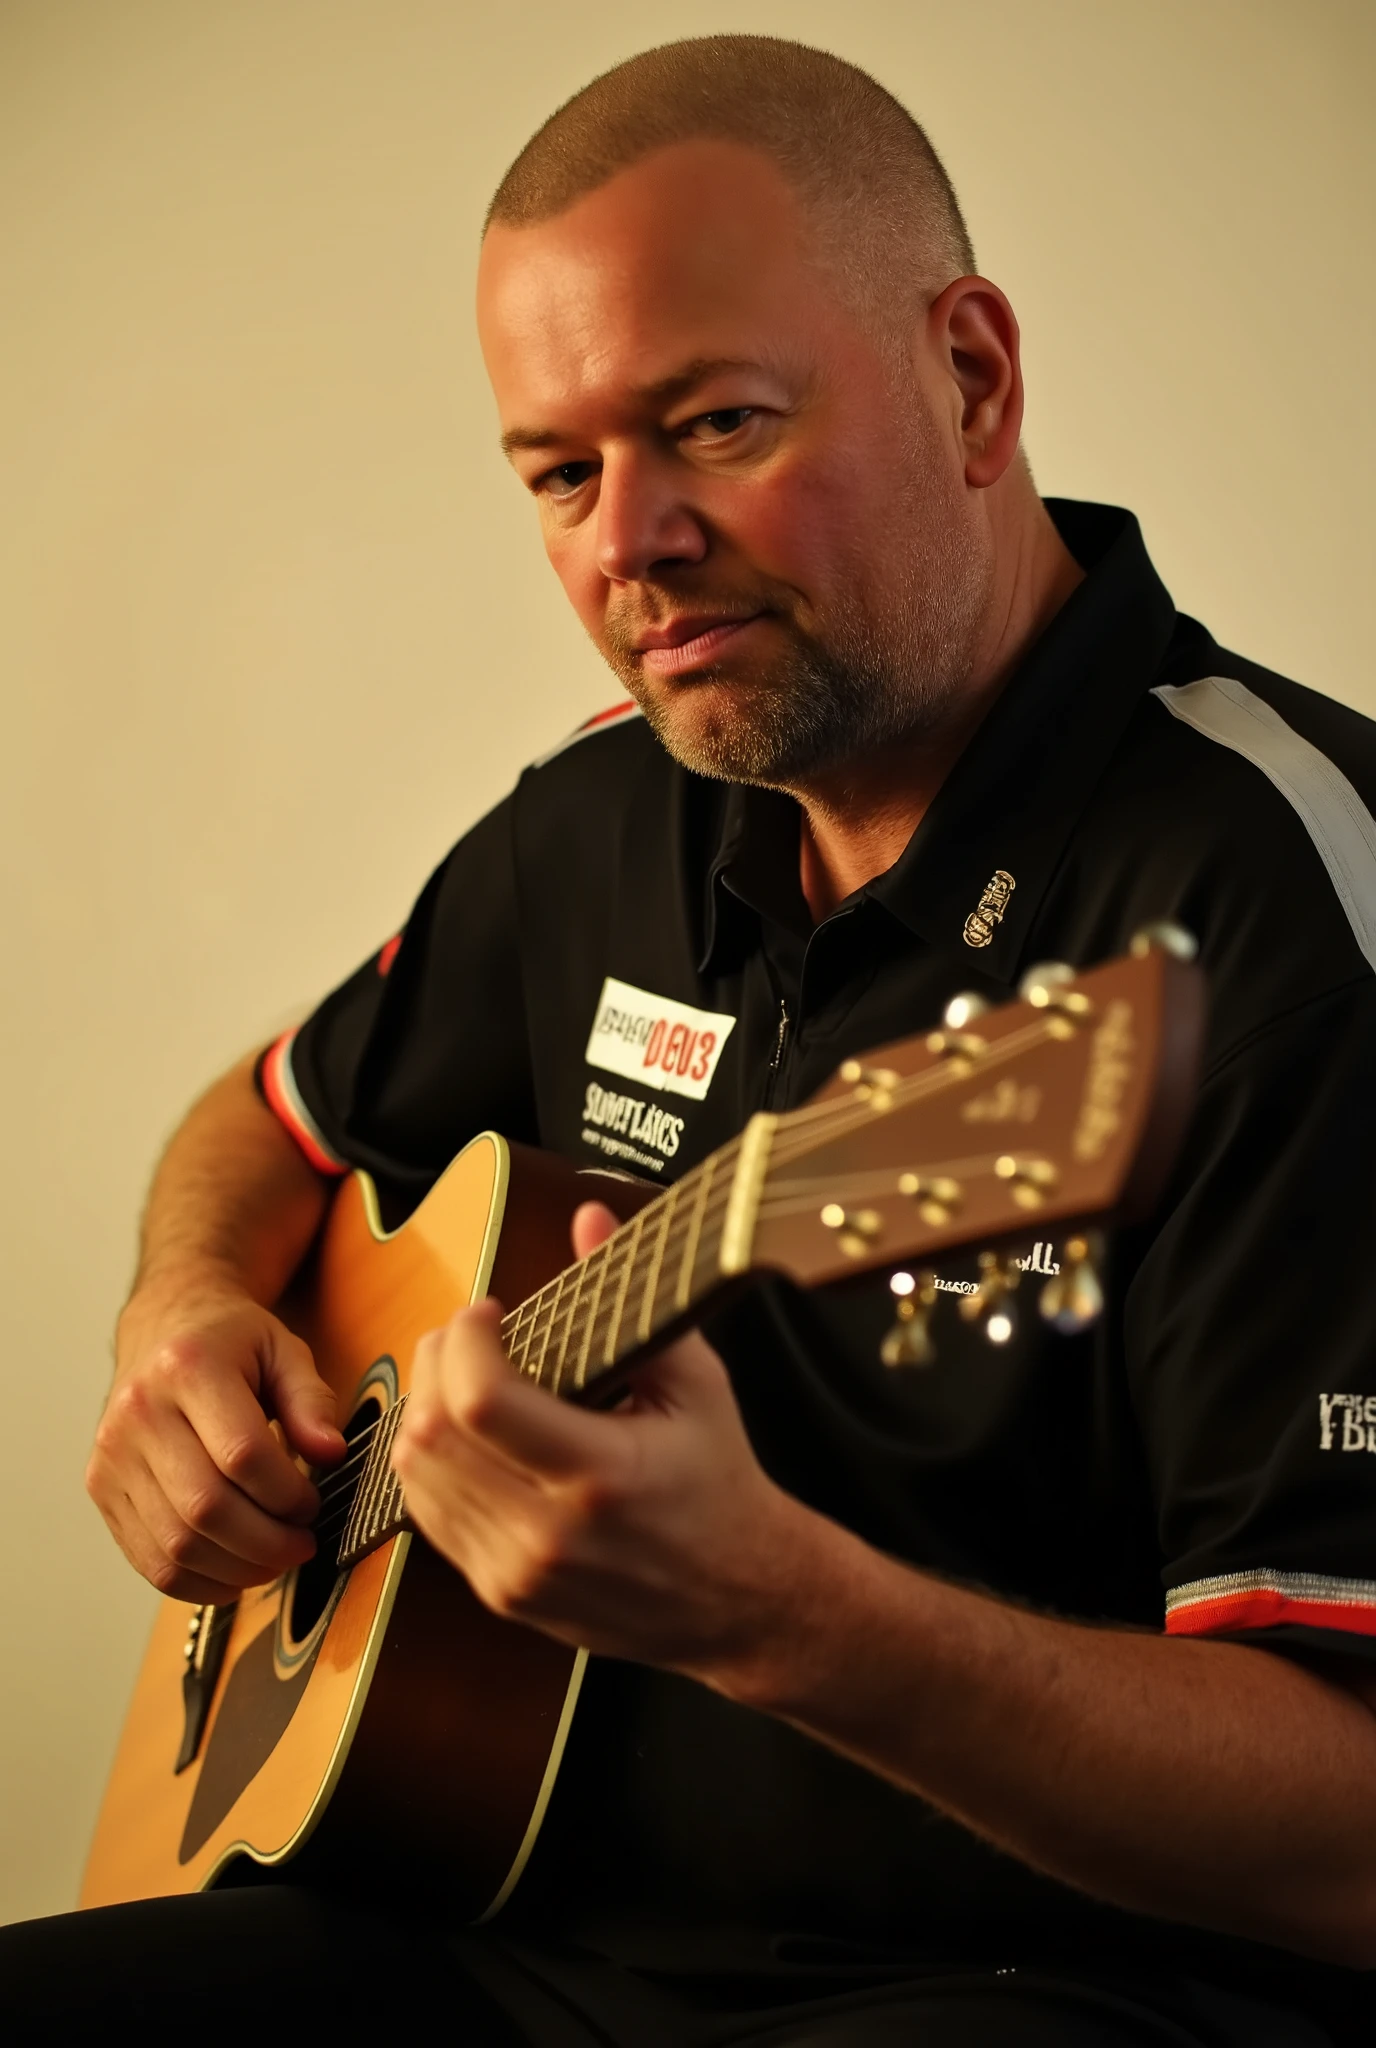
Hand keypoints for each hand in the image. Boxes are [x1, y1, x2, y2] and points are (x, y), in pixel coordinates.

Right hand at [88, 1265, 345, 1603]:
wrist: (163, 1327)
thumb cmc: (230, 1342)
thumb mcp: (284, 1350)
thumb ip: (312, 1400)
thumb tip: (331, 1453)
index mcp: (187, 1366)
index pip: (242, 1454)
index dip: (288, 1494)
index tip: (313, 1504)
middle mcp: (139, 1412)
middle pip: (206, 1507)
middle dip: (267, 1542)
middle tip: (302, 1544)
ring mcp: (112, 1454)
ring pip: (176, 1544)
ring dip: (237, 1568)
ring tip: (274, 1559)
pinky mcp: (102, 1487)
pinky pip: (148, 1558)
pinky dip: (197, 1582)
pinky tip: (234, 1573)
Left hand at [392, 1202, 810, 1680]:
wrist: (736, 1599)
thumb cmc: (718, 1483)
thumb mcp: (696, 1385)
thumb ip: (635, 1301)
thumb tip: (589, 1216)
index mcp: (600, 1475)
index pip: (481, 1403)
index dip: (465, 1341)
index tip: (489, 1312)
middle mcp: (547, 1532)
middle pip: (430, 1435)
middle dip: (435, 1363)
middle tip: (469, 1335)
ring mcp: (515, 1571)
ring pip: (413, 1475)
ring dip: (424, 1409)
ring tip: (464, 1376)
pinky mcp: (498, 1592)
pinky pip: (427, 1514)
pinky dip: (432, 1461)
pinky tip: (467, 1432)